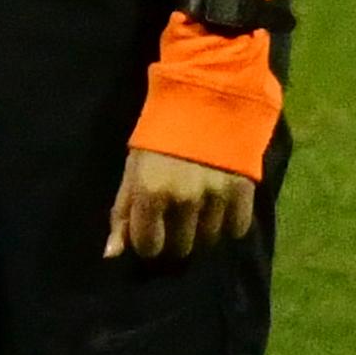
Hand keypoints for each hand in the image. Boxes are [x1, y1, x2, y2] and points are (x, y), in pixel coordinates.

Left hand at [104, 147, 263, 259]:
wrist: (206, 99)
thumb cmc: (160, 134)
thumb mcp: (133, 168)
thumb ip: (123, 211)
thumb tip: (112, 254)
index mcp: (151, 193)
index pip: (148, 246)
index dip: (147, 241)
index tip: (151, 230)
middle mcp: (184, 200)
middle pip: (180, 248)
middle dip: (175, 238)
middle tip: (176, 218)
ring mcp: (215, 197)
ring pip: (208, 240)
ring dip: (201, 230)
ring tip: (198, 208)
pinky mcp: (243, 192)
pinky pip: (236, 229)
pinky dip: (229, 223)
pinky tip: (220, 206)